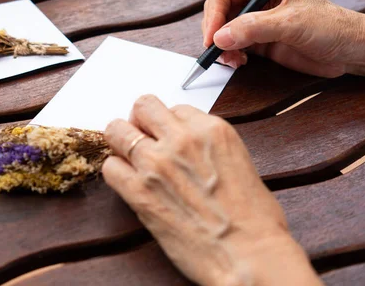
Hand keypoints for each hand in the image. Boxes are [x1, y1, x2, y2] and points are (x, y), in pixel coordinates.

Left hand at [103, 95, 321, 285]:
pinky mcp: (139, 192)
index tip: (166, 136)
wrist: (249, 257)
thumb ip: (209, 147)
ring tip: (128, 157)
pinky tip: (128, 183)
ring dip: (120, 142)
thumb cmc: (254, 221)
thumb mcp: (240, 163)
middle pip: (142, 107)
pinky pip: (110, 167)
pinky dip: (116, 172)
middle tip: (141, 137)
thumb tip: (190, 149)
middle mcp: (182, 140)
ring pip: (117, 130)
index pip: (174, 108)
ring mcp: (157, 163)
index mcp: (212, 130)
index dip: (168, 124)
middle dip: (140, 121)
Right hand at [202, 0, 364, 78]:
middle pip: (219, 10)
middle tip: (218, 52)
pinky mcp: (259, 42)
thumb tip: (220, 37)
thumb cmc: (331, 27)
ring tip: (231, 61)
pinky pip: (233, 46)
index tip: (212, 37)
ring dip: (221, 46)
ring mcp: (257, 22)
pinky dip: (229, 55)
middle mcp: (258, 1)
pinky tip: (238, 63)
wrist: (351, 51)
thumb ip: (254, 28)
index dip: (214, 13)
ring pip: (223, 30)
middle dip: (215, 31)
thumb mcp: (292, 24)